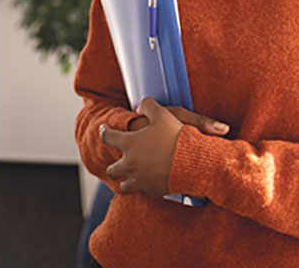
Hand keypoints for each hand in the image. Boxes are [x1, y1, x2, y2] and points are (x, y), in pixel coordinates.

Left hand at [102, 98, 223, 197]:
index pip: (107, 137)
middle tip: (117, 164)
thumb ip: (149, 106)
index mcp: (129, 144)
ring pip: (124, 186)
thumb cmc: (177, 136)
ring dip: (126, 181)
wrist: (194, 162)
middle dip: (113, 167)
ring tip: (131, 177)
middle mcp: (130, 164)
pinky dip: (145, 187)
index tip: (104, 130)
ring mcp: (140, 180)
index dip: (104, 132)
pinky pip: (143, 192)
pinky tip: (150, 183)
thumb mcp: (163, 114)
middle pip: (112, 170)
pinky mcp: (153, 191)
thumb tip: (140, 106)